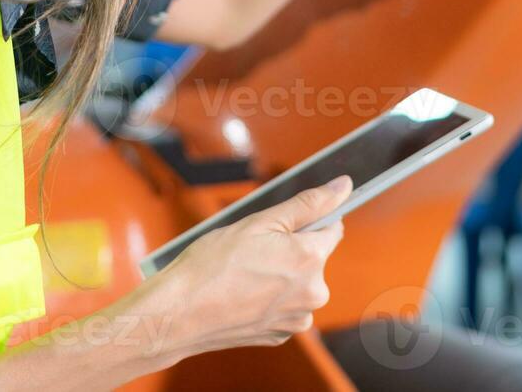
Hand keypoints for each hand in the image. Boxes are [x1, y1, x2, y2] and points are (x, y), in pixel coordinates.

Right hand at [137, 176, 350, 359]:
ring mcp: (296, 319)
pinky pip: (284, 307)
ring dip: (280, 275)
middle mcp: (313, 293)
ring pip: (298, 284)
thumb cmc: (211, 265)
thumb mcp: (259, 221)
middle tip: (253, 247)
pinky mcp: (280, 335)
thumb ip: (307, 203)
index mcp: (311, 259)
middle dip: (291, 248)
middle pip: (314, 258)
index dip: (309, 219)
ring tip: (243, 273)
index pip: (331, 228)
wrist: (177, 315)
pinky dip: (269, 298)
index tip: (286, 221)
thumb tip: (343, 186)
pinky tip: (242, 294)